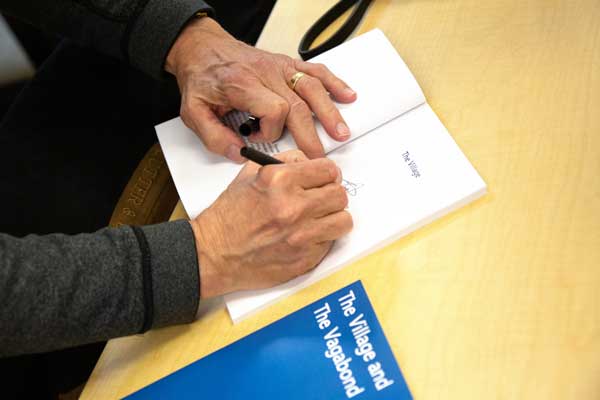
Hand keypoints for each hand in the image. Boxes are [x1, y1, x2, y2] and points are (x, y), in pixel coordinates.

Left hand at [166, 17, 356, 161]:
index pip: (274, 109)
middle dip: (310, 134)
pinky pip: (314, 71)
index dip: (272, 131)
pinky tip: (347, 95)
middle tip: (318, 157)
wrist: (203, 49)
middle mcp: (266, 74)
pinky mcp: (286, 64)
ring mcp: (279, 67)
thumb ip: (214, 137)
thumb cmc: (202, 79)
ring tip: (341, 132)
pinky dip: (333, 83)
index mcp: (243, 85)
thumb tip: (238, 154)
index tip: (258, 138)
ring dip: (329, 112)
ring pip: (312, 88)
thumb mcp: (193, 112)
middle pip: (298, 105)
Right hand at [189, 150, 352, 297]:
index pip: (328, 170)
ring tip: (318, 219)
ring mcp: (301, 235)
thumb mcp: (249, 175)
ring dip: (332, 219)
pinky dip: (321, 239)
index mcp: (280, 181)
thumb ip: (283, 163)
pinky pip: (330, 243)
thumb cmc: (229, 217)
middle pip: (339, 195)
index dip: (328, 174)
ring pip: (343, 220)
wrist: (214, 254)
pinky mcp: (305, 258)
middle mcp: (293, 207)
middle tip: (321, 199)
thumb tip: (310, 163)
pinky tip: (304, 237)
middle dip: (330, 195)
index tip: (325, 179)